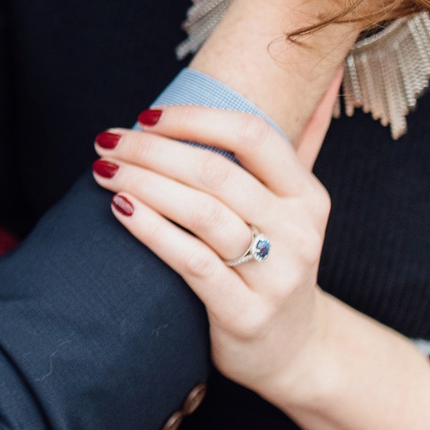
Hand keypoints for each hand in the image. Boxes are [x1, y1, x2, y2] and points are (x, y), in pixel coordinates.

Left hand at [91, 105, 331, 403]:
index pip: (253, 136)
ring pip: (202, 213)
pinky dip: (152, 229)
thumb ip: (305, 142)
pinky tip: (120, 209)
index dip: (196, 118)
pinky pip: (192, 261)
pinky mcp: (245, 313)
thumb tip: (326, 76)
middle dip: (152, 149)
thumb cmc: (279, 265)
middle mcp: (299, 233)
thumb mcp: (299, 207)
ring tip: (103, 169)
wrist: (295, 353)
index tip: (146, 114)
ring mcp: (275, 275)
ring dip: (144, 182)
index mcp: (308, 197)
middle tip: (106, 139)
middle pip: (216, 173)